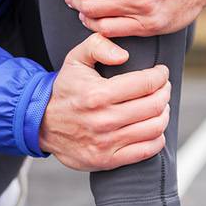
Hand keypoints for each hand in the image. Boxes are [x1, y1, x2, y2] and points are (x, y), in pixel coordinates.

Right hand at [41, 33, 170, 171]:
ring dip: (164, 114)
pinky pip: (146, 151)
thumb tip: (124, 55)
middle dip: (165, 93)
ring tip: (160, 107)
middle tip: (163, 88)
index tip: (161, 73)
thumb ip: (98, 45)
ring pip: (154, 127)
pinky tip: (154, 129)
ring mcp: (106, 143)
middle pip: (154, 105)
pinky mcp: (107, 160)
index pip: (146, 83)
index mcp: (98, 94)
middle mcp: (103, 120)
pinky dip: (157, 138)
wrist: (41, 124)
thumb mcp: (75, 59)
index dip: (160, 76)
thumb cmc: (65, 90)